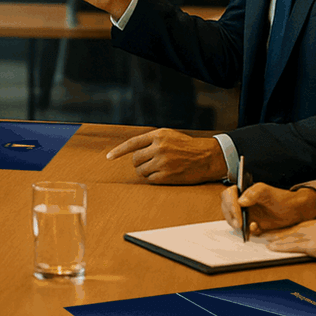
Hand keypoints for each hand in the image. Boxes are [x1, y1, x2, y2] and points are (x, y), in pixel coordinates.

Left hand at [105, 129, 225, 184]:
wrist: (206, 157)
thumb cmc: (187, 146)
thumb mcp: (169, 135)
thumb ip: (151, 140)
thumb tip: (132, 151)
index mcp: (158, 135)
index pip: (132, 143)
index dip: (118, 151)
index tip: (108, 157)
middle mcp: (159, 147)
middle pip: (135, 159)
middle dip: (139, 162)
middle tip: (149, 162)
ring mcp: (163, 162)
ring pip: (140, 171)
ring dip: (145, 172)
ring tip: (157, 168)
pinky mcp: (167, 175)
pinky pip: (150, 179)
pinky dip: (153, 179)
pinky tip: (163, 174)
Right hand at [224, 181, 315, 235]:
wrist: (294, 210)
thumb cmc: (281, 198)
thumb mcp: (268, 192)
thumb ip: (254, 193)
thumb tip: (240, 201)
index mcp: (244, 192)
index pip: (229, 195)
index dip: (230, 203)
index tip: (237, 211)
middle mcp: (243, 202)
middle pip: (227, 208)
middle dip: (231, 216)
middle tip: (239, 223)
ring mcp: (246, 213)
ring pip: (232, 219)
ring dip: (236, 224)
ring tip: (245, 226)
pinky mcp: (252, 223)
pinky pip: (244, 229)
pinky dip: (247, 230)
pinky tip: (255, 227)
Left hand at [262, 219, 315, 267]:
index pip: (299, 224)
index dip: (286, 228)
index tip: (275, 229)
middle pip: (291, 229)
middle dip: (277, 231)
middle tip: (263, 232)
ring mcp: (315, 236)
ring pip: (289, 236)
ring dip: (275, 238)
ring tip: (263, 240)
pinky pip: (294, 246)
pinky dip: (281, 246)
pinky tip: (272, 248)